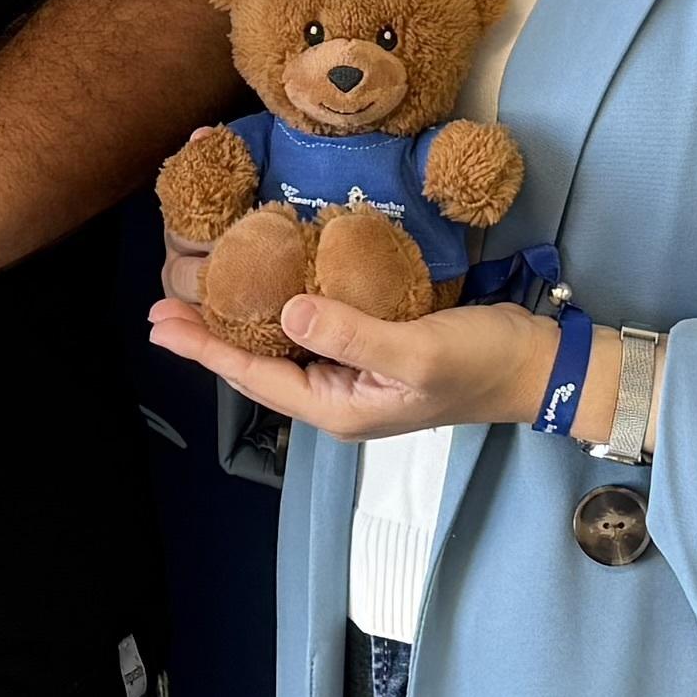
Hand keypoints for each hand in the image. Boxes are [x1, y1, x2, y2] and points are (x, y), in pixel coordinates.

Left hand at [145, 289, 558, 445]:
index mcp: (339, 409)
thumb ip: (352, 335)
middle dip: (209, 339)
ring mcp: (355, 376)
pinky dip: (279, 310)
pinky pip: (313, 332)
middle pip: (258, 367)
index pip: (256, 376)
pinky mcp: (373, 348)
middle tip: (160, 307)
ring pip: (282, 350)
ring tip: (196, 297)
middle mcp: (338, 398)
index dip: (206, 350)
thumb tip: (287, 312)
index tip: (161, 325)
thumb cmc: (480, 363)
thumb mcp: (415, 351)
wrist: (537, 364)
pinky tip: (266, 288)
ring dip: (238, 323)